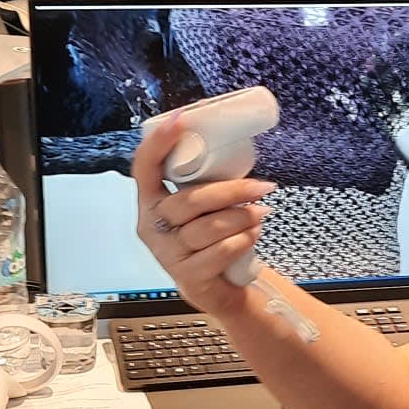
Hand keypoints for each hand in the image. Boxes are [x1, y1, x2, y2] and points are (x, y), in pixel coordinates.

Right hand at [131, 112, 275, 317]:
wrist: (219, 290)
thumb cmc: (212, 239)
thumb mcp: (203, 209)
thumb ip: (206, 183)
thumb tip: (234, 141)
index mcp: (151, 202)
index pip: (145, 168)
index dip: (159, 143)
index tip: (181, 119)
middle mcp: (152, 228)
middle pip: (189, 201)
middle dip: (231, 192)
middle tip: (262, 187)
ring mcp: (168, 255)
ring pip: (208, 228)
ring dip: (242, 218)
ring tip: (261, 213)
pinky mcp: (189, 278)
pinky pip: (220, 252)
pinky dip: (243, 240)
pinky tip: (252, 235)